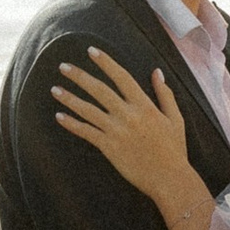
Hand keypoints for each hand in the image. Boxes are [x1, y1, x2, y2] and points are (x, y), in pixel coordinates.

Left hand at [51, 48, 195, 198]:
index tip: (91, 51)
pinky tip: (59, 116)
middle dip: (79, 76)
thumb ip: (165, 94)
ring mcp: (116, 131)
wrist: (169, 178)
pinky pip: (86, 132)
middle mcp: (128, 115)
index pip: (121, 77)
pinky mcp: (109, 147)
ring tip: (54, 89)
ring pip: (88, 110)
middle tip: (63, 66)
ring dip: (69, 98)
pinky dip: (71, 124)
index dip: (106, 62)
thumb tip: (157, 72)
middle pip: (99, 90)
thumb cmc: (174, 150)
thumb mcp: (175, 119)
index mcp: (144, 105)